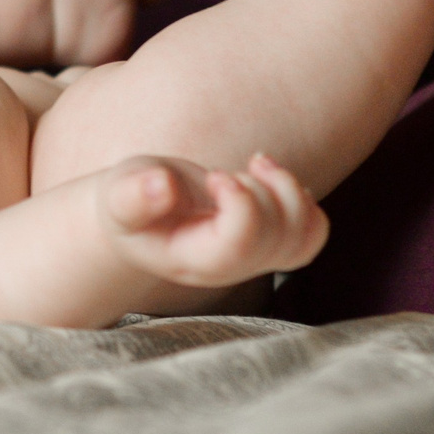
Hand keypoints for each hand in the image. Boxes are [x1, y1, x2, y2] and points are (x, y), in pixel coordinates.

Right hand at [97, 152, 327, 285]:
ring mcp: (255, 258)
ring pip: (302, 235)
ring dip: (288, 189)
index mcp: (194, 260)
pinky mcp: (270, 242)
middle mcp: (231, 268)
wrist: (142, 213)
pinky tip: (272, 179)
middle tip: (223, 173)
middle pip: (275, 237)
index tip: (215, 176)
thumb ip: (134, 194)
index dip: (241, 203)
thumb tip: (161, 186)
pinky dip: (306, 202)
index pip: (240, 245)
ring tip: (255, 165)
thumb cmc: (130, 201)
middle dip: (260, 190)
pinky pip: (312, 234)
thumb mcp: (120, 194)